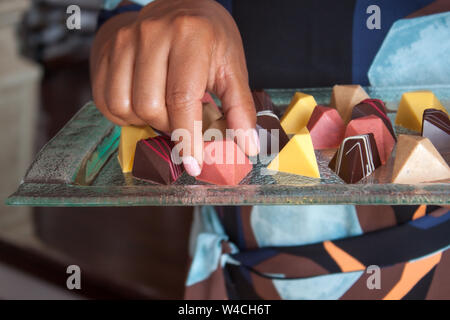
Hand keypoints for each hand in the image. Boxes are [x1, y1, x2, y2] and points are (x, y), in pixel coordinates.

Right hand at [90, 0, 258, 175]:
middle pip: (150, 106)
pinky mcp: (107, 51)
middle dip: (168, 126)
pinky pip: (105, 101)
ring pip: (123, 106)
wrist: (176, 7)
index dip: (187, 137)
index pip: (182, 98)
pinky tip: (142, 104)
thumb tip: (248, 146)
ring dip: (144, 121)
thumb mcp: (231, 67)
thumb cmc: (208, 39)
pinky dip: (123, 115)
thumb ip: (239, 107)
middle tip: (181, 120)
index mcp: (190, 36)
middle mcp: (152, 34)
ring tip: (163, 110)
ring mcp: (124, 41)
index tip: (193, 164)